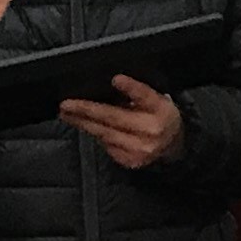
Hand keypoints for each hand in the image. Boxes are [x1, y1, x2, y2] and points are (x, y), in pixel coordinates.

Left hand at [61, 74, 184, 170]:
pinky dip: (94, 134)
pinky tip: (83, 125)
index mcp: (161, 109)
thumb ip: (136, 94)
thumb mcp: (156, 100)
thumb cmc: (160, 117)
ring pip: (105, 133)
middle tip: (67, 104)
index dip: (131, 87)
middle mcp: (152, 130)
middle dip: (87, 110)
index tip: (116, 79)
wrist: (174, 146)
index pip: (146, 96)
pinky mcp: (130, 161)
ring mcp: (140, 149)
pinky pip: (106, 145)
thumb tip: (108, 85)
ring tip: (67, 114)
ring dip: (83, 123)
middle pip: (115, 117)